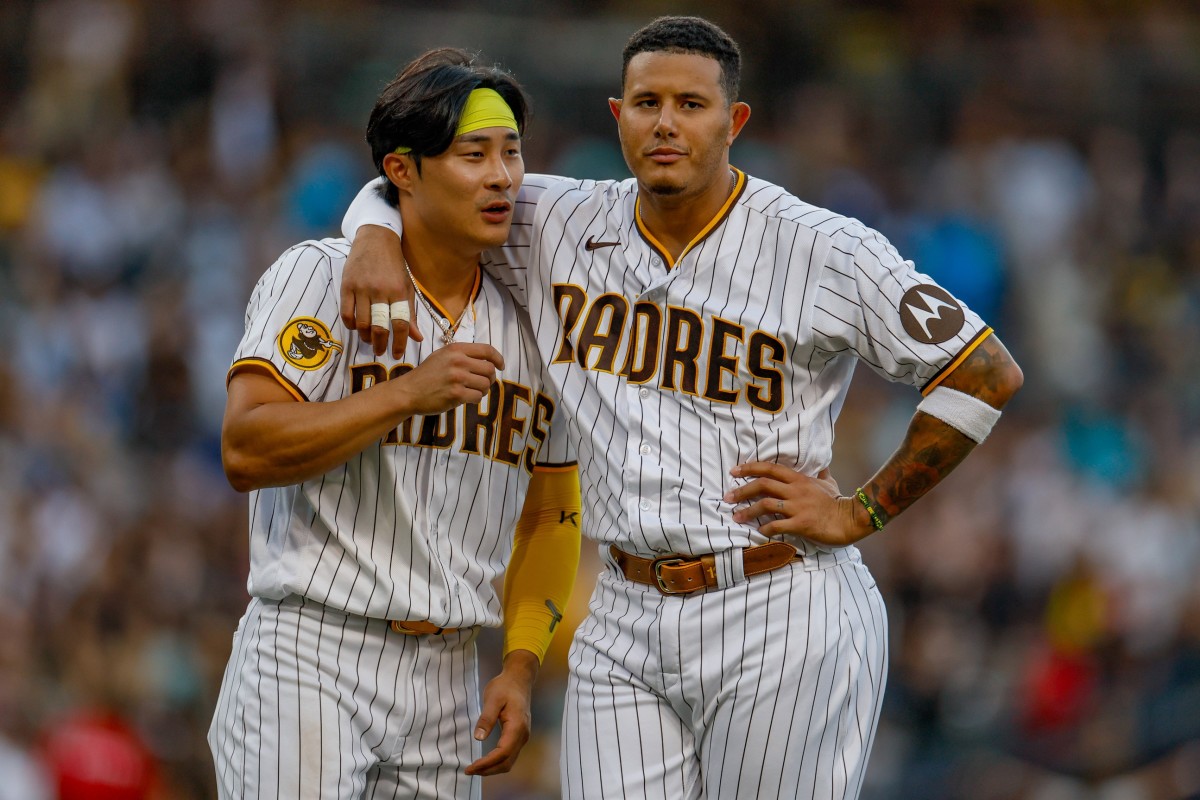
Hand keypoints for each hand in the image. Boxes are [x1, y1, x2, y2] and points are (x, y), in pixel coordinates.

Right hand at [340, 224, 422, 357]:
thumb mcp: (407, 287)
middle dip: (380, 345)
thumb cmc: (395, 265)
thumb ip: (410, 313)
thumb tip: (417, 338)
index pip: (400, 324)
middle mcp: (380, 290)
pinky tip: (356, 327)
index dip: (399, 342)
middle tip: (381, 351)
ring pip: (362, 322)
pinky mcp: (347, 285)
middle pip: (379, 326)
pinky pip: (346, 312)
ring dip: (365, 336)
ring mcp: (362, 288)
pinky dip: (351, 325)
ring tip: (369, 339)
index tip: (397, 354)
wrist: (377, 238)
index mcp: (399, 291)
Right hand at [392, 343, 504, 416]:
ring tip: (473, 391)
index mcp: (456, 349)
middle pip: (489, 370)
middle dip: (490, 378)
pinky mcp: (456, 394)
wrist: (409, 391)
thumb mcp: (442, 356)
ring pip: (485, 385)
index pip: (487, 350)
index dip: (498, 358)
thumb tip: (487, 361)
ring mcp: (457, 378)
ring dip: (483, 390)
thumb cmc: (426, 374)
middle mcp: (458, 361)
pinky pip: (477, 397)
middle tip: (483, 383)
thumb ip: (462, 355)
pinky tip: (466, 398)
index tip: (501, 365)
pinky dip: (475, 399)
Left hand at [465, 650, 537, 775]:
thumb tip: (479, 738)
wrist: (519, 679)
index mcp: (517, 727)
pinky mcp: (519, 736)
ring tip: (475, 768)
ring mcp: (522, 737)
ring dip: (492, 768)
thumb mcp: (492, 699)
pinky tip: (486, 761)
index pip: (502, 753)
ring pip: (509, 761)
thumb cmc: (505, 687)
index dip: (486, 764)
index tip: (470, 767)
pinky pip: (509, 755)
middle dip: (488, 770)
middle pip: (507, 762)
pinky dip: (497, 762)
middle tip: (469, 771)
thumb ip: (486, 719)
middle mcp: (522, 735)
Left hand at [724, 463, 872, 546]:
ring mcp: (798, 507)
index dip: (750, 467)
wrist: (850, 519)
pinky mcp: (800, 523)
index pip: (770, 468)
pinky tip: (758, 531)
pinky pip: (777, 525)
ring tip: (735, 517)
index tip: (734, 470)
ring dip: (747, 511)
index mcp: (799, 479)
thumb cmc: (837, 501)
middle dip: (742, 490)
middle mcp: (796, 490)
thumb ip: (820, 472)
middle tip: (727, 497)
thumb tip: (821, 464)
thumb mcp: (828, 481)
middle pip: (762, 484)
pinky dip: (765, 528)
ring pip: (766, 504)